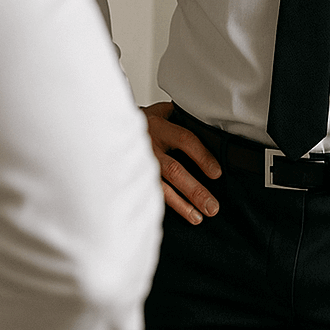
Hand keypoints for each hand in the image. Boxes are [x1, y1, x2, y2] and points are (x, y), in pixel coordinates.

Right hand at [142, 101, 220, 223]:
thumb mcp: (163, 112)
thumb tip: (212, 136)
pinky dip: (166, 205)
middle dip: (194, 190)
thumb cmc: (147, 122)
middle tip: (212, 206)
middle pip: (173, 170)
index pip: (184, 140)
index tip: (217, 173)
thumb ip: (182, 121)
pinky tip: (180, 214)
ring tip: (198, 217)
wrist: (113, 125)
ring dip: (181, 204)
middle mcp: (148, 145)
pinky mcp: (133, 176)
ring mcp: (139, 163)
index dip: (202, 157)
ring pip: (161, 187)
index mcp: (159, 125)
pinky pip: (150, 193)